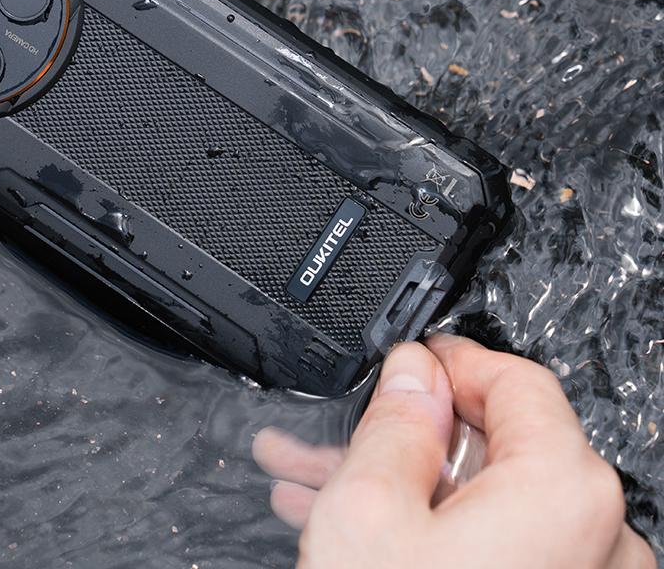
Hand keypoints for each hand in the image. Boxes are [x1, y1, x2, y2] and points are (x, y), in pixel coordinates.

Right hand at [254, 335, 652, 568]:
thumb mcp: (369, 505)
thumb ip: (397, 419)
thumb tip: (415, 373)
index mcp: (564, 493)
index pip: (518, 382)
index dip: (449, 362)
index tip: (405, 365)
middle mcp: (596, 544)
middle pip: (494, 449)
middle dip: (399, 437)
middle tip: (335, 432)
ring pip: (481, 507)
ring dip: (397, 488)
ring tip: (315, 485)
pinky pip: (492, 555)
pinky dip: (427, 536)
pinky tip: (355, 536)